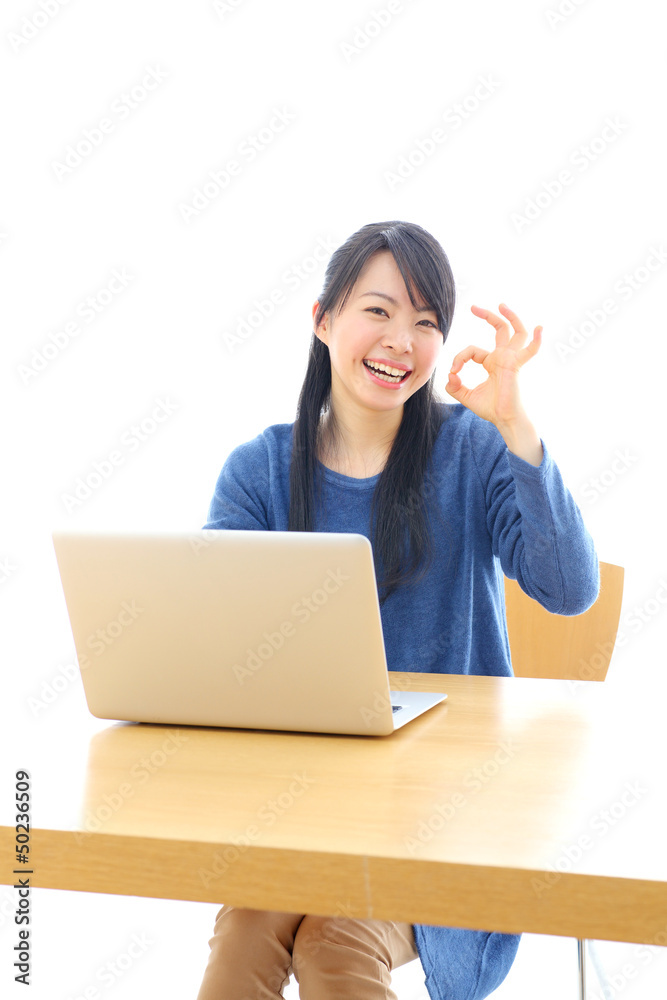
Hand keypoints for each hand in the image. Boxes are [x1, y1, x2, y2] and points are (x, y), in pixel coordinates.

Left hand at [445, 303, 541, 428]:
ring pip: (516, 332)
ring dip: (511, 317)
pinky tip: (540, 328)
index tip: (453, 372)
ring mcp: (511, 359)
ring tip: (501, 305)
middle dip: (488, 316)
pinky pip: (530, 351)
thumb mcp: (466, 396)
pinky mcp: (516, 365)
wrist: (503, 419)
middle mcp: (503, 357)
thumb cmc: (490, 408)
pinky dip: (536, 340)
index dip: (459, 358)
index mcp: (492, 362)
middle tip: (473, 307)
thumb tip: (449, 375)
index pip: (472, 350)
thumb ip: (454, 386)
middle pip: (500, 329)